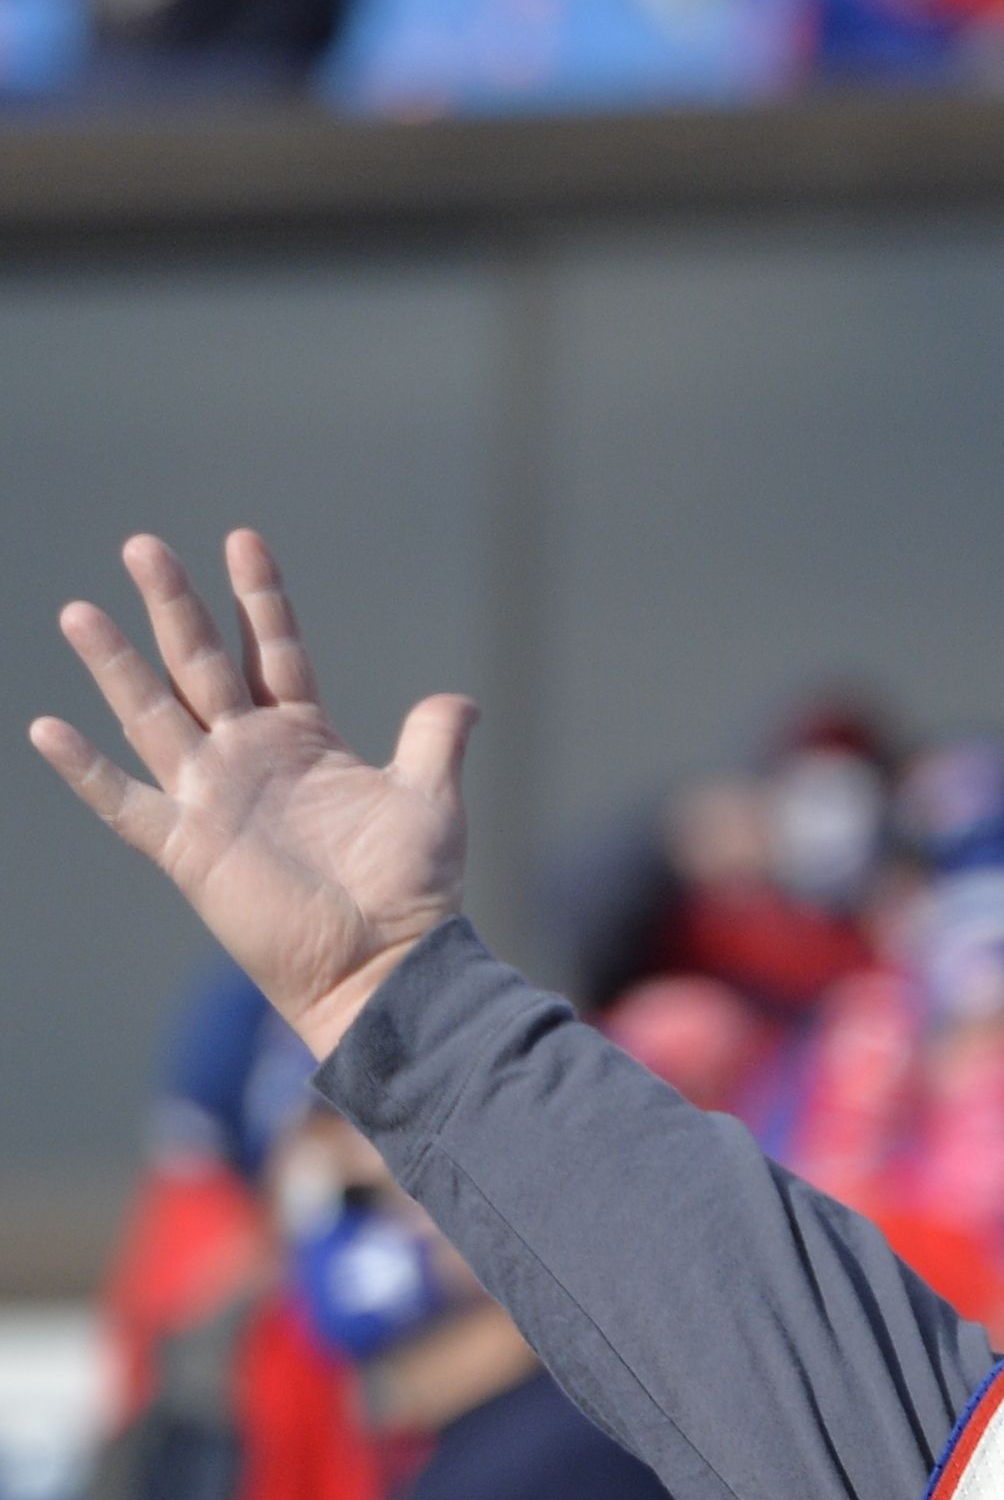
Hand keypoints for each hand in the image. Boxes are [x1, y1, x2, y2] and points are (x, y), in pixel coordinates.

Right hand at [32, 531, 473, 1058]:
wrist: (386, 961)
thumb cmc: (411, 888)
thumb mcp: (429, 799)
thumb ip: (434, 741)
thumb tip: (460, 700)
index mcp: (302, 739)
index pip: (272, 651)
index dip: (258, 598)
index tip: (241, 538)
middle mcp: (248, 757)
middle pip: (200, 664)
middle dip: (174, 605)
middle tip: (143, 543)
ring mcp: (213, 797)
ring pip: (153, 714)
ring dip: (116, 665)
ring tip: (80, 612)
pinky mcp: (189, 846)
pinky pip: (126, 801)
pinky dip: (86, 769)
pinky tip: (47, 728)